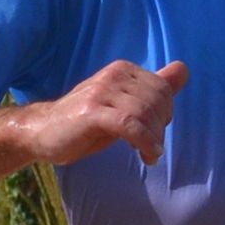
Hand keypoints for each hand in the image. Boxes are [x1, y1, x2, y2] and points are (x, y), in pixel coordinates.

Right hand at [19, 58, 187, 167]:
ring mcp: (102, 92)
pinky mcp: (94, 112)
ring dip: (153, 139)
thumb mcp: (123, 103)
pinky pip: (131, 126)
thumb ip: (153, 87)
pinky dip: (145, 142)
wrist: (41, 132)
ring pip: (146, 114)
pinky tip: (147, 155)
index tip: (154, 131)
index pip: (163, 88)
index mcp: (122, 70)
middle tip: (150, 145)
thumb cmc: (85, 122)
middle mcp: (114, 75)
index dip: (166, 113)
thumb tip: (182, 69)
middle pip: (157, 100)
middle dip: (160, 127)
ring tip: (148, 154)